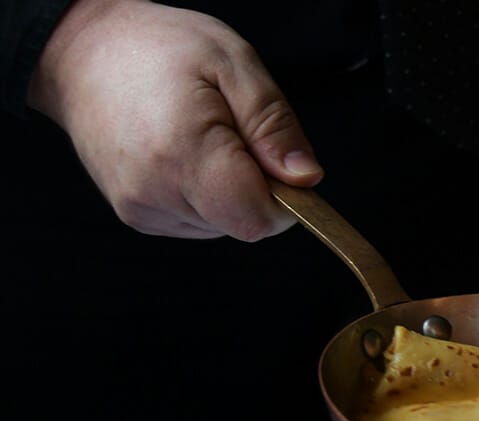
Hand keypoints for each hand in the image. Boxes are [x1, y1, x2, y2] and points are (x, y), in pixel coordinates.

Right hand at [27, 0, 322, 240]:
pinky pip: (198, 221)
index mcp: (184, 154)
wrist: (83, 53)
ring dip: (230, 189)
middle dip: (257, 187)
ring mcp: (142, 209)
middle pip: (244, 224)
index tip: (274, 156)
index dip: (285, 197)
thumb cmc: (160, 48)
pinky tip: (186, 154)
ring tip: (203, 137)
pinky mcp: (137, 216)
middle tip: (233, 133)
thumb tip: (306, 179)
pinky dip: (207, 194)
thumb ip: (274, 126)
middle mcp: (156, 193)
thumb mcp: (234, 64)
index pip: (259, 219)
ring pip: (223, 225)